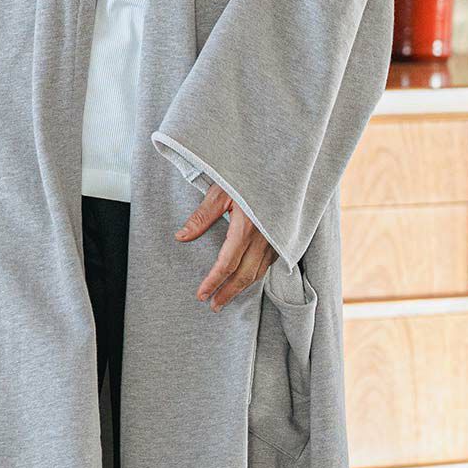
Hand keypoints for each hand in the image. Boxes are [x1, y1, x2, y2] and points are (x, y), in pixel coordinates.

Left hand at [175, 182, 277, 309]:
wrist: (284, 161)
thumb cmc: (249, 172)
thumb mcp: (221, 189)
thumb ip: (202, 216)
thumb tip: (181, 237)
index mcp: (247, 226)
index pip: (226, 264)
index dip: (213, 282)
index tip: (202, 294)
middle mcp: (265, 236)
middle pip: (244, 275)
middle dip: (228, 293)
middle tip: (214, 305)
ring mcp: (278, 238)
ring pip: (260, 271)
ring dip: (243, 287)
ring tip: (227, 297)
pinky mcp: (285, 236)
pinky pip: (270, 262)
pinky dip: (257, 273)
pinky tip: (247, 278)